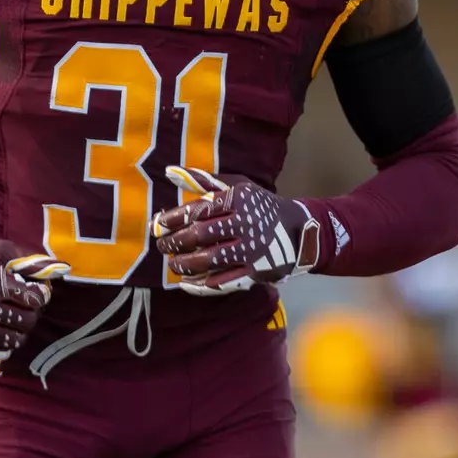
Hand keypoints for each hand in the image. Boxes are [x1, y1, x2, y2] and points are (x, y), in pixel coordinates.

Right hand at [0, 234, 68, 367]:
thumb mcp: (3, 250)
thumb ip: (32, 261)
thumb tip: (62, 270)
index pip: (34, 299)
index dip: (41, 294)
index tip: (35, 289)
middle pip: (26, 321)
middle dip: (32, 312)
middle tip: (25, 303)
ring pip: (14, 340)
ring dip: (20, 329)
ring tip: (15, 316)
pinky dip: (5, 342)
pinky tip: (3, 328)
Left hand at [153, 168, 321, 295]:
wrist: (300, 230)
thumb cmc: (260, 205)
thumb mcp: (237, 186)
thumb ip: (204, 181)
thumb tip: (170, 173)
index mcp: (239, 198)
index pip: (197, 209)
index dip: (173, 219)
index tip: (157, 225)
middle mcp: (245, 223)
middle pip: (200, 235)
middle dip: (174, 242)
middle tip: (161, 246)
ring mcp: (252, 249)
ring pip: (208, 260)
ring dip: (184, 264)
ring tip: (173, 264)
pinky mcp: (256, 271)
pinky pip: (223, 281)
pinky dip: (201, 284)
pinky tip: (186, 282)